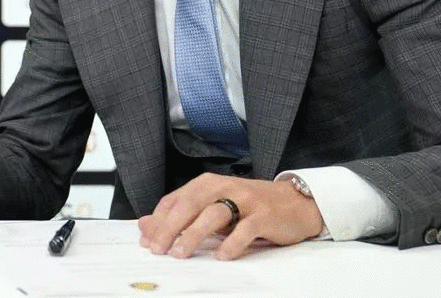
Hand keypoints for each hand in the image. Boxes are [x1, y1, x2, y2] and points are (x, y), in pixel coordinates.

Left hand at [137, 173, 323, 260]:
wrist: (294, 202)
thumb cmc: (248, 206)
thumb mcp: (212, 206)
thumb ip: (182, 214)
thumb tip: (146, 225)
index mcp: (206, 184)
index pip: (175, 200)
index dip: (158, 220)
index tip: (147, 241)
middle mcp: (223, 187)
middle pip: (190, 204)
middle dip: (170, 227)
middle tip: (159, 248)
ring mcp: (245, 200)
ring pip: (213, 214)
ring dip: (194, 234)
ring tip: (182, 253)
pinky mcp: (264, 215)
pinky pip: (246, 229)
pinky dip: (232, 242)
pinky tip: (222, 256)